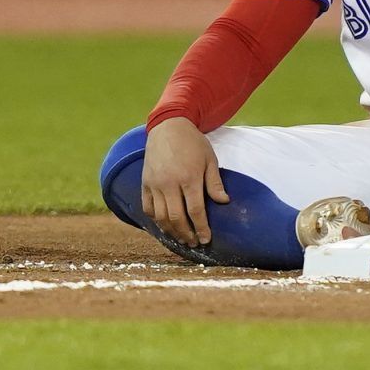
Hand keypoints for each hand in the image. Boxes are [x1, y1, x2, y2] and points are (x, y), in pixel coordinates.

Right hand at [140, 118, 227, 246]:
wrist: (168, 126)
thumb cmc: (193, 143)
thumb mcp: (210, 159)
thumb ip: (215, 182)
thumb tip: (224, 202)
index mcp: (189, 177)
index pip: (195, 211)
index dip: (201, 228)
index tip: (206, 239)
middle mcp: (169, 183)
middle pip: (176, 218)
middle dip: (186, 234)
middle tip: (193, 243)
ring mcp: (155, 184)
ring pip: (161, 217)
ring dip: (171, 231)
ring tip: (181, 238)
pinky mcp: (145, 182)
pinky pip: (148, 208)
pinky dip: (155, 220)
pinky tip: (164, 225)